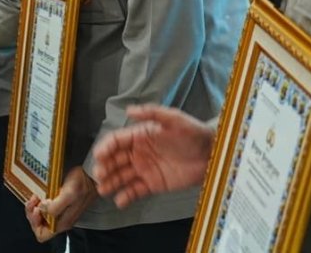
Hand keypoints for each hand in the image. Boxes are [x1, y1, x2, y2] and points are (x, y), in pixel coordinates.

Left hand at [25, 167, 96, 240]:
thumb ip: (55, 207)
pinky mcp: (59, 205)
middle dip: (32, 214)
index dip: (35, 223)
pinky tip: (39, 195)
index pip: (42, 234)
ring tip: (35, 196)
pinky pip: (44, 209)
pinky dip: (39, 203)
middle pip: (39, 226)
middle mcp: (61, 220)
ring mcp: (61, 213)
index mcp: (63, 222)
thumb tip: (41, 210)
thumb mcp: (69, 194)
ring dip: (34, 207)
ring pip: (41, 217)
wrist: (90, 175)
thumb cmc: (82, 183)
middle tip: (33, 200)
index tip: (36, 209)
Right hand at [92, 104, 214, 208]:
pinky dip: (126, 196)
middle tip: (99, 175)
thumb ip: (151, 113)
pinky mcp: (154, 184)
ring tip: (103, 190)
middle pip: (115, 160)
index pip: (117, 141)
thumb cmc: (193, 133)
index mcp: (140, 135)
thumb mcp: (173, 119)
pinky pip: (136, 191)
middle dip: (105, 167)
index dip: (106, 147)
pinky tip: (119, 201)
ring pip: (122, 176)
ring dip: (111, 182)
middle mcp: (138, 153)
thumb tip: (128, 110)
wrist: (212, 154)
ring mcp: (145, 169)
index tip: (98, 156)